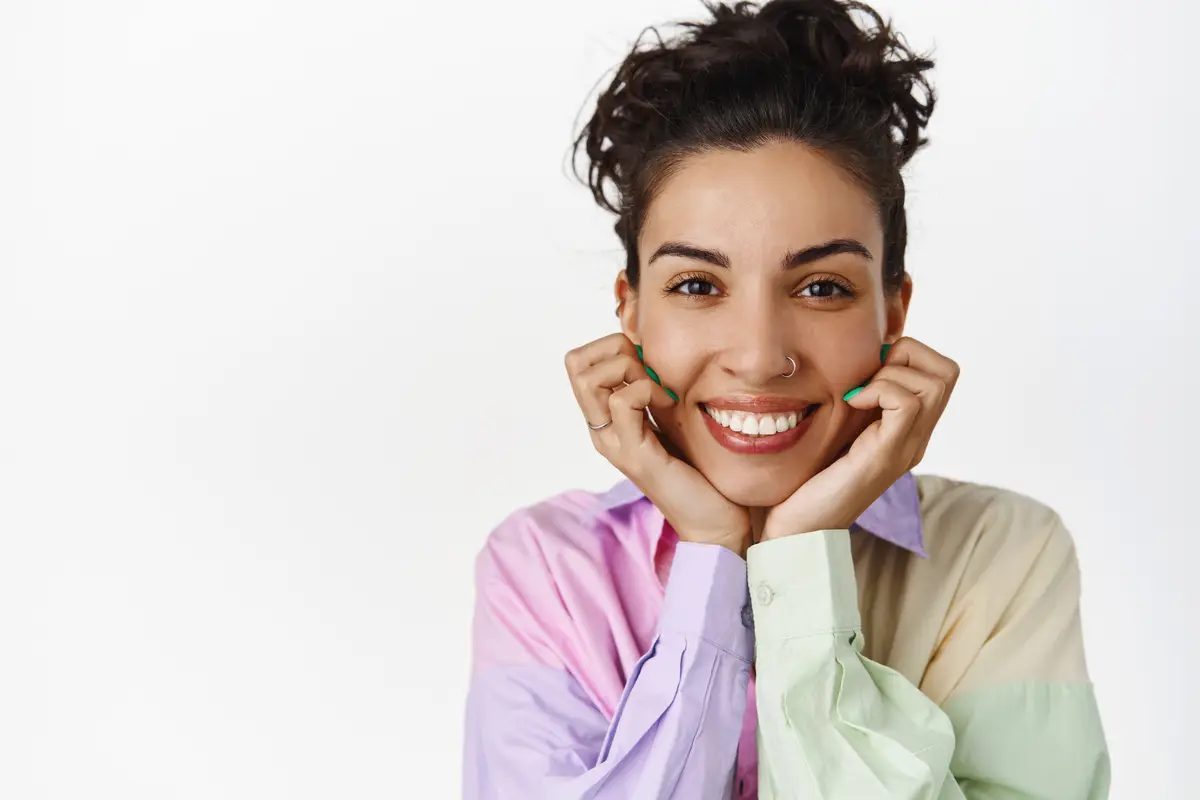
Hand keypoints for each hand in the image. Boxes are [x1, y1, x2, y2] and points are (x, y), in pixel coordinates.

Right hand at [565, 333, 750, 553]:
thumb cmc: (696, 469)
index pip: (578, 362)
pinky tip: (670, 406)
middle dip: (615, 351)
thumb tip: (649, 350)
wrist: (712, 520)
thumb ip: (652, 390)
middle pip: (575, 364)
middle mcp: (600, 430)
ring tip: (658, 392)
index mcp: (605, 420)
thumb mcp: (668, 417)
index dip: (610, 348)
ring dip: (630, 370)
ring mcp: (612, 443)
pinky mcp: (633, 454)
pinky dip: (648, 390)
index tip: (646, 367)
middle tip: (648, 374)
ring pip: (589, 378)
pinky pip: (622, 402)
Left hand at [762, 337, 958, 539]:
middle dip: (906, 355)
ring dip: (891, 373)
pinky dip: (880, 389)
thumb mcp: (838, 425)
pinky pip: (908, 403)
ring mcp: (907, 447)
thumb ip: (857, 397)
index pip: (941, 372)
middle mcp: (916, 438)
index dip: (908, 354)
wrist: (799, 526)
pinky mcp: (888, 454)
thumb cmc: (809, 477)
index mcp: (908, 429)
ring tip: (859, 394)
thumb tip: (862, 355)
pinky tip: (852, 402)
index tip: (868, 370)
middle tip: (868, 378)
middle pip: (947, 372)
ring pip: (935, 382)